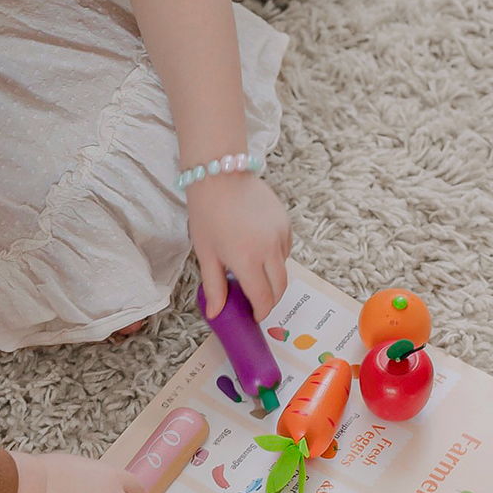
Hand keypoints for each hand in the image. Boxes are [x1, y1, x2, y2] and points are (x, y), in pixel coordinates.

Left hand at [187, 173, 291, 320]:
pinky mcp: (286, 222)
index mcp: (247, 260)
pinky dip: (275, 256)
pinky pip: (285, 248)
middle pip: (280, 287)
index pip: (263, 298)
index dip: (260, 312)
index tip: (254, 316)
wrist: (220, 176)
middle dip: (270, 299)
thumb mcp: (206, 255)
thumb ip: (214, 287)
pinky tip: (257, 249)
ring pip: (283, 267)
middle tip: (257, 302)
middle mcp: (269, 249)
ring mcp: (281, 234)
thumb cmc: (207, 215)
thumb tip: (217, 314)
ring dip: (271, 276)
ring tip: (251, 271)